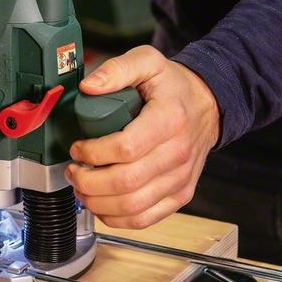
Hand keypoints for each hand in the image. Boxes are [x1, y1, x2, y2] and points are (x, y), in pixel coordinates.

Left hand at [65, 45, 219, 228]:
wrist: (208, 106)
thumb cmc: (174, 87)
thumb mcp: (148, 62)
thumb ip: (117, 69)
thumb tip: (89, 86)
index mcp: (169, 120)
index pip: (125, 148)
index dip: (93, 152)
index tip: (78, 147)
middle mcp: (178, 153)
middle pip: (125, 182)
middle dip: (88, 181)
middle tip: (73, 171)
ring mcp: (180, 178)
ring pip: (132, 206)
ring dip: (97, 202)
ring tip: (82, 188)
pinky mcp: (180, 195)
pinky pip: (145, 219)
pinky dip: (116, 218)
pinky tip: (101, 204)